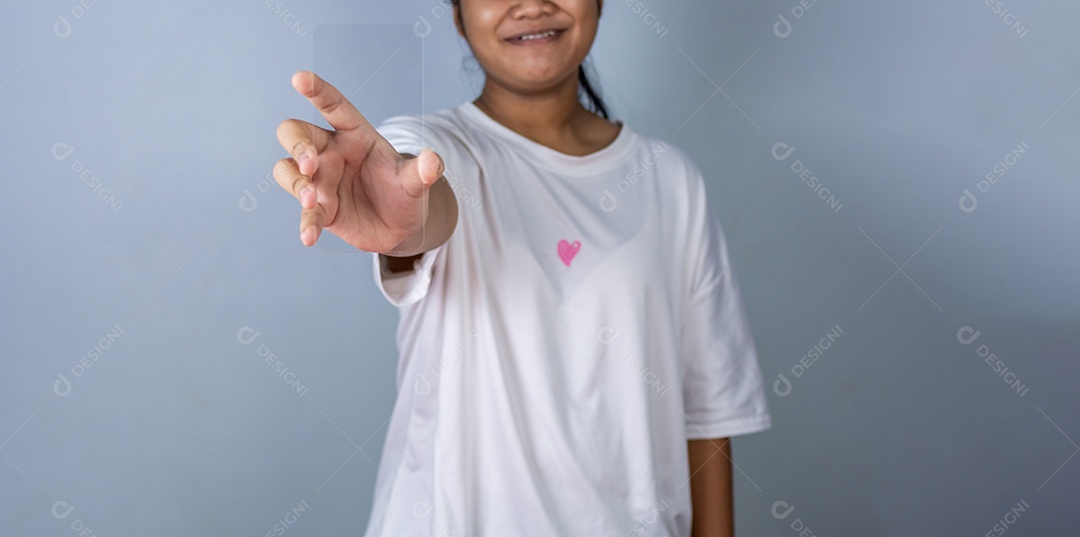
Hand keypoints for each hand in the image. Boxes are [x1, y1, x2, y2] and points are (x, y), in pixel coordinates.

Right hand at [273, 71, 444, 251]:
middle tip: (312, 163)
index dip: (317, 90)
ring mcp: (321, 180)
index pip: (332, 105)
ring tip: (313, 200)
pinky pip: (304, 212)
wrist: (401, 226)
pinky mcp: (319, 209)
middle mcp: (331, 152)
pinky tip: (309, 237)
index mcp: (354, 134)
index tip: (299, 78)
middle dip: (297, 144)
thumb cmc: (404, 191)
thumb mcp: (416, 181)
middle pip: (295, 132)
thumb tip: (434, 161)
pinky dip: (305, 223)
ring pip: (288, 169)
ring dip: (296, 182)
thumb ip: (422, 171)